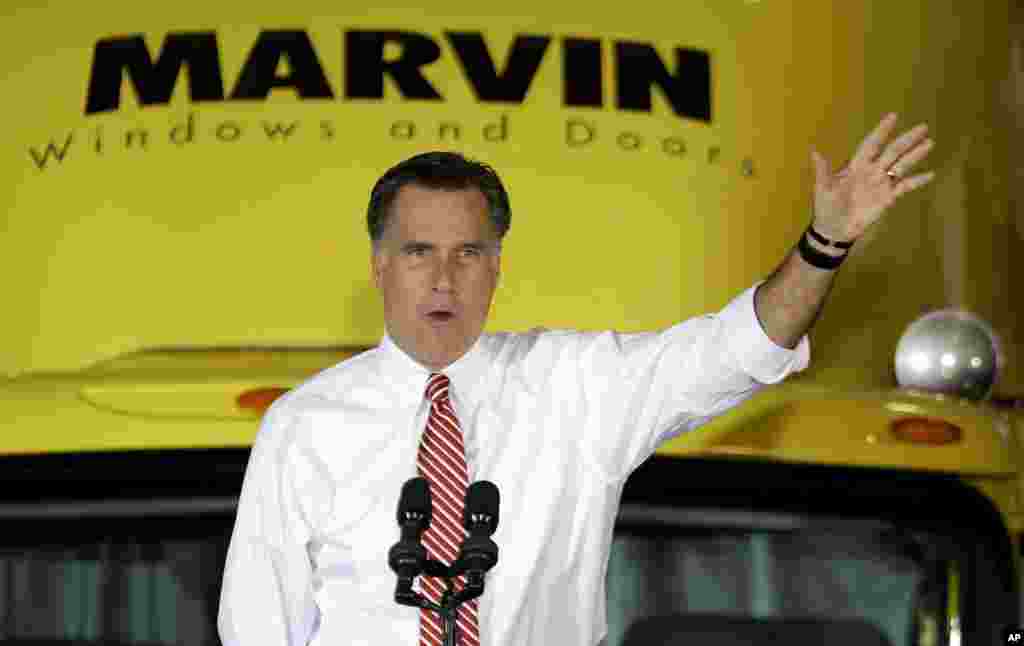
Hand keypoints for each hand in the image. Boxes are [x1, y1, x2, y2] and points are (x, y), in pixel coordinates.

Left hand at [811, 113, 934, 241]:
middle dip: (906, 139)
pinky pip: (904, 187)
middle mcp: (871, 171)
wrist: (834, 229)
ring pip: (901, 166)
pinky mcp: (887, 198)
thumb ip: (822, 170)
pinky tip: (930, 174)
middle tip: (922, 127)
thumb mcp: (822, 188)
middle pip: (892, 152)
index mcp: (856, 166)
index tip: (893, 117)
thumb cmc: (826, 207)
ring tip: (929, 143)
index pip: (871, 144)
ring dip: (914, 155)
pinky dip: (917, 181)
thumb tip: (814, 151)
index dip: (881, 131)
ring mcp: (881, 183)